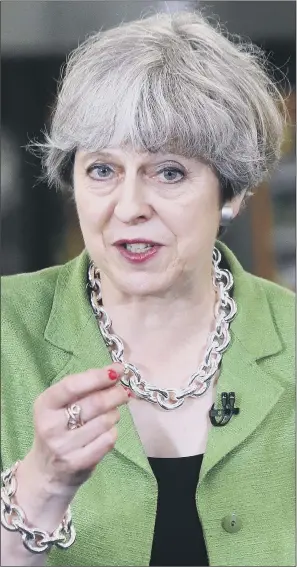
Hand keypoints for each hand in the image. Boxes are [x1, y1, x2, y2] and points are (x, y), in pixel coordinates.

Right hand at [20, 364, 128, 496]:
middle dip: (115, 394)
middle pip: (94, 403)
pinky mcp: (77, 463)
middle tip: (124, 391)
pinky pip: (107, 440)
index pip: (72, 386)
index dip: (98, 376)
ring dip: (114, 414)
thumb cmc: (59, 428)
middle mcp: (51, 426)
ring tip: (111, 414)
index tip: (117, 370)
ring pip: (105, 421)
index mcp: (44, 405)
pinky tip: (107, 431)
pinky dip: (113, 432)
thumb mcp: (60, 406)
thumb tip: (114, 371)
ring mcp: (63, 447)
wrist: (46, 471)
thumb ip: (83, 387)